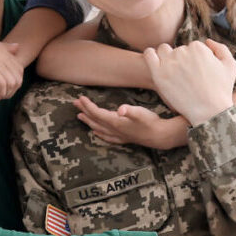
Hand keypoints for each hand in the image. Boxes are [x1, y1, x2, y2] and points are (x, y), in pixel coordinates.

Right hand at [0, 18, 23, 97]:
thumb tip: (17, 46)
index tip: (3, 87)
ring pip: (13, 83)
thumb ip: (3, 47)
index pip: (19, 69)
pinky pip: (3, 85)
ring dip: (6, 93)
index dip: (14, 81)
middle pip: (19, 77)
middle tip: (1, 94)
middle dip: (12, 89)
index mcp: (4, 50)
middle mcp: (4, 56)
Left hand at [73, 97, 189, 149]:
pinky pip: (106, 136)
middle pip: (95, 120)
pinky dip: (99, 133)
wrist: (161, 136)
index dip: (88, 106)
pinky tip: (96, 132)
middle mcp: (115, 130)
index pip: (97, 113)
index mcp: (116, 122)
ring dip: (88, 121)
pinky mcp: (124, 138)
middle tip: (75, 103)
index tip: (80, 98)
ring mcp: (119, 135)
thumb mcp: (141, 113)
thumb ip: (129, 111)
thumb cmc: (151, 122)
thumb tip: (121, 109)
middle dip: (84, 111)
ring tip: (79, 116)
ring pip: (98, 128)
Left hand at [142, 40, 235, 126]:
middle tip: (186, 77)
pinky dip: (151, 55)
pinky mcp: (158, 74)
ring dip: (166, 56)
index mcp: (198, 48)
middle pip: (178, 50)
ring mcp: (169, 63)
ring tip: (172, 71)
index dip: (195, 59)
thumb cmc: (221, 90)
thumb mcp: (230, 66)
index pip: (193, 46)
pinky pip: (149, 55)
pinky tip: (156, 63)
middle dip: (182, 60)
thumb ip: (221, 48)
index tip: (197, 72)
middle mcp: (183, 52)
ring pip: (163, 50)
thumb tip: (207, 41)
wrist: (209, 111)